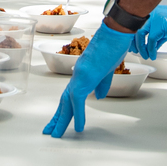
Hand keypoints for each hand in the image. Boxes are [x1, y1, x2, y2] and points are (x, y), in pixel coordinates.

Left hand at [43, 22, 131, 137]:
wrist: (117, 31)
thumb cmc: (115, 44)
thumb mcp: (109, 69)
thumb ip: (102, 83)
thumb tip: (98, 96)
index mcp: (83, 73)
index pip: (70, 94)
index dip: (65, 108)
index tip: (60, 120)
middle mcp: (78, 74)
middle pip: (64, 100)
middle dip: (57, 117)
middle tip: (50, 131)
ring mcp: (80, 75)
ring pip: (67, 102)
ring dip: (62, 120)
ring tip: (57, 134)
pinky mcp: (86, 76)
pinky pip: (78, 100)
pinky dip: (78, 114)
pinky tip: (79, 127)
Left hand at [130, 1, 166, 59]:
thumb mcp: (166, 28)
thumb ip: (157, 36)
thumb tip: (150, 46)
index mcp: (150, 12)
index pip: (134, 24)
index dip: (131, 36)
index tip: (132, 46)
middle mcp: (151, 13)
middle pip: (134, 29)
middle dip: (134, 43)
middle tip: (136, 52)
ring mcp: (155, 18)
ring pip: (140, 34)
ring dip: (142, 48)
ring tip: (145, 55)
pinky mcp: (162, 25)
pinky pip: (152, 40)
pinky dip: (151, 50)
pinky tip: (153, 55)